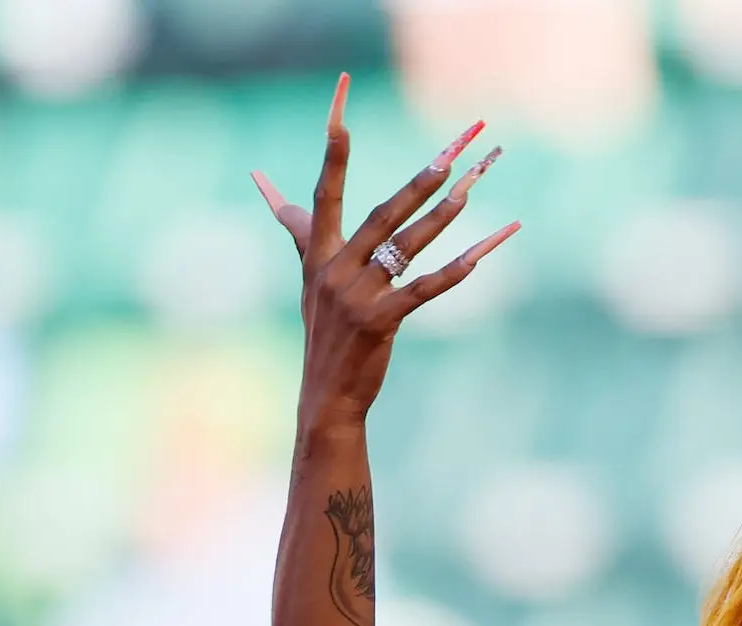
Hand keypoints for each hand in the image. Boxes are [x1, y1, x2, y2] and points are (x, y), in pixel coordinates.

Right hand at [251, 74, 520, 432]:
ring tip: (472, 189)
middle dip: (419, 181)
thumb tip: (261, 179)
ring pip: (408, 246)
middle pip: (383, 213)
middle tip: (450, 152)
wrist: (325, 396)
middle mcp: (335, 269)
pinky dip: (454, 271)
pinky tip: (480, 253)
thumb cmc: (324, 333)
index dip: (333, 153)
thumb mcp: (307, 277)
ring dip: (444, 216)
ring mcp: (357, 296)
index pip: (324, 192)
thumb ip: (296, 226)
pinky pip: (424, 289)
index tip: (340, 112)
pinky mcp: (381, 321)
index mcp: (318, 254)